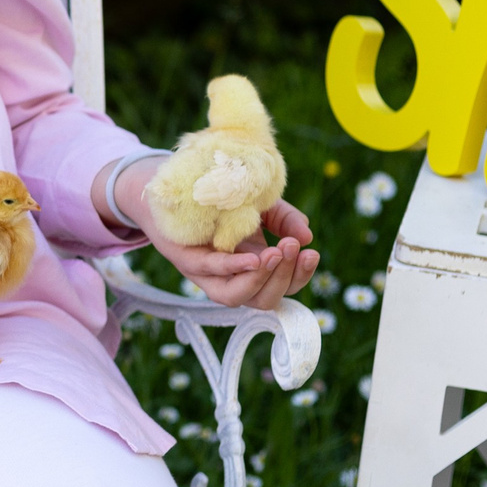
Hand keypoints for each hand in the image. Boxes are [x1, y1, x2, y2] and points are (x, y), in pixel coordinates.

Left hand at [116, 156, 318, 308]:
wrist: (175, 187)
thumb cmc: (222, 202)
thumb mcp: (262, 206)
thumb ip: (285, 219)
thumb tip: (306, 237)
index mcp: (254, 268)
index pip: (284, 287)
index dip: (300, 276)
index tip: (311, 252)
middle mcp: (231, 277)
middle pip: (264, 299)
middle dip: (284, 277)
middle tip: (291, 247)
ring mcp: (207, 273)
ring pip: (235, 297)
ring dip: (261, 280)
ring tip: (276, 254)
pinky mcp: (185, 261)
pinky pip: (210, 271)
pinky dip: (233, 267)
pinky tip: (253, 258)